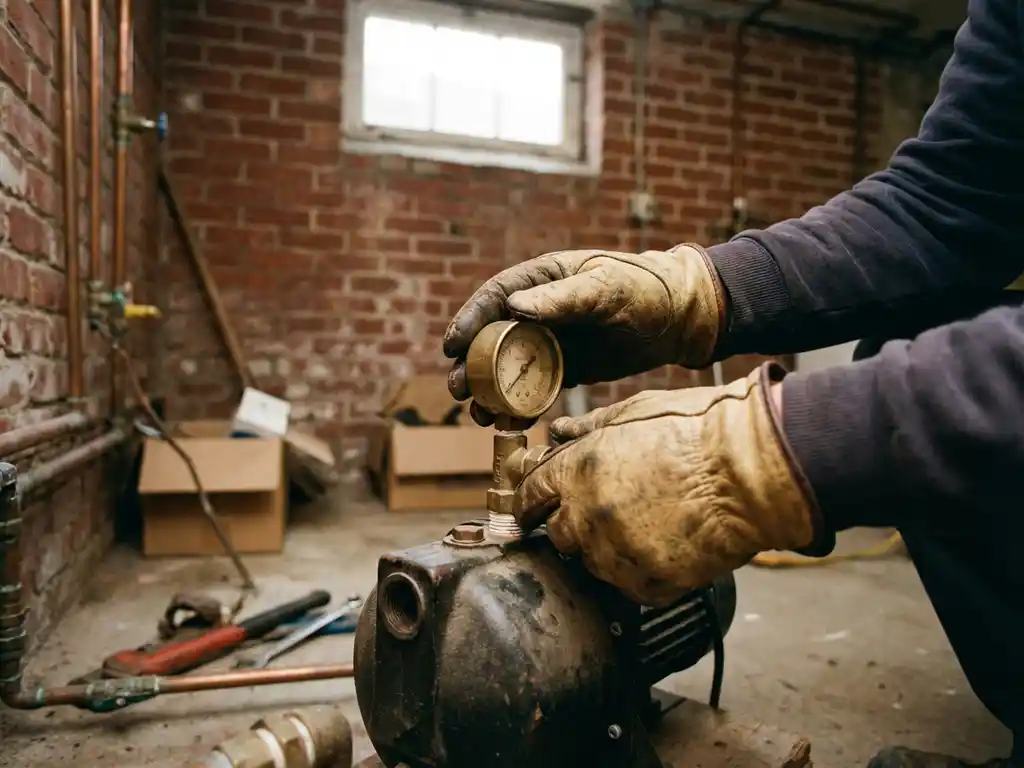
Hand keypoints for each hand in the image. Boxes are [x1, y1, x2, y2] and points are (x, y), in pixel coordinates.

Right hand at [443, 245, 726, 425]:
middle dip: (472, 366)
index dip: (469, 321)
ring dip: (492, 392)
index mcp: (542, 280)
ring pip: (511, 368)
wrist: (681, 318)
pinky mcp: (569, 368)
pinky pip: (538, 389)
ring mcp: (553, 341)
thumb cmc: (645, 289)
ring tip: (480, 415)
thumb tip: (514, 308)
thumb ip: (563, 299)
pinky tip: (510, 424)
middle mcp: (540, 310)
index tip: (451, 346)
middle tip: (458, 390)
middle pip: (494, 338)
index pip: (495, 298)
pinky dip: (522, 407)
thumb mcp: (605, 289)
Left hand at [513, 364, 817, 606]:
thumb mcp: (636, 412)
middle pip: (559, 534)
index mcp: (579, 471)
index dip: (531, 500)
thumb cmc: (700, 431)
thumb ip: (589, 427)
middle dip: (574, 523)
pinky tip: (664, 547)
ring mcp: (619, 554)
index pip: (531, 495)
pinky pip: (630, 586)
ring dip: (608, 549)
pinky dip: (641, 572)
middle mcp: (589, 516)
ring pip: (594, 563)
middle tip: (607, 509)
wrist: (753, 470)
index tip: (534, 506)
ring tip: (646, 525)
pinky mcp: (652, 582)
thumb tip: (559, 432)